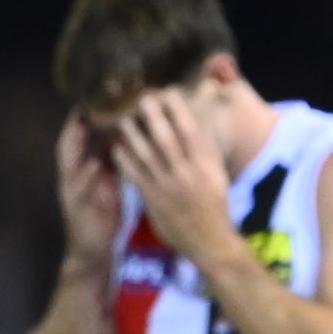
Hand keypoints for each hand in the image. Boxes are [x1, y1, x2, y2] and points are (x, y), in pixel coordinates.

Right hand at [56, 113, 121, 269]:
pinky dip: (86, 176)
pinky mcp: (76, 208)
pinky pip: (80, 189)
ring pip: (68, 162)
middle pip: (69, 144)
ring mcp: (71, 192)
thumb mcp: (108, 183)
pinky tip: (94, 165)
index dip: (84, 117)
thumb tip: (127, 137)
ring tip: (83, 125)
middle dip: (75, 124)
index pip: (80, 138)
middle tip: (84, 102)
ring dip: (75, 144)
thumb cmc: (103, 214)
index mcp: (81, 169)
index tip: (96, 96)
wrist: (93, 251)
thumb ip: (112, 161)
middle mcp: (71, 177)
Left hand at [111, 91, 234, 263]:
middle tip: (141, 97)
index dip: (179, 109)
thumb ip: (207, 148)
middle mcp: (189, 173)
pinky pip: (135, 174)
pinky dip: (125, 158)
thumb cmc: (213, 204)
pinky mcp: (153, 200)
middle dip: (154, 115)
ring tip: (121, 117)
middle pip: (169, 138)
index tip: (167, 91)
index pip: (193, 130)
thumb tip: (199, 119)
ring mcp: (169, 186)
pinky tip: (116, 146)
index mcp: (207, 164)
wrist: (210, 243)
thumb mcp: (216, 174)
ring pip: (147, 154)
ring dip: (133, 133)